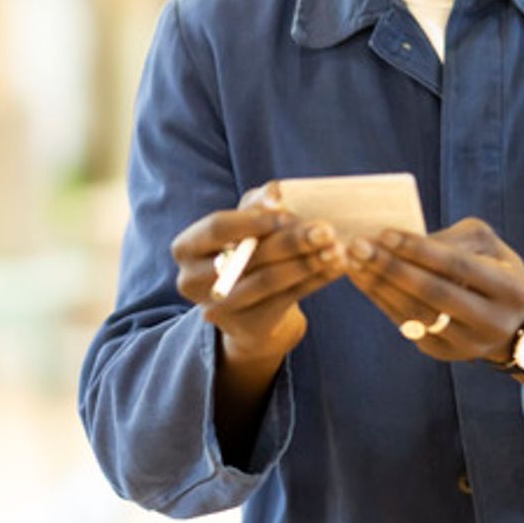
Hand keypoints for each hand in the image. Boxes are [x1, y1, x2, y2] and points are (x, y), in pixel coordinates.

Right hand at [171, 184, 345, 367]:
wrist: (251, 306)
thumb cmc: (247, 249)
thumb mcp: (246, 221)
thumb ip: (258, 203)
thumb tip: (276, 195)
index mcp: (186, 248)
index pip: (217, 228)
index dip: (253, 220)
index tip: (288, 213)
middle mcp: (193, 281)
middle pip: (247, 257)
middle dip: (291, 241)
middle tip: (326, 230)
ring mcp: (219, 309)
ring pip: (268, 281)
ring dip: (308, 263)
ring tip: (337, 249)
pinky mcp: (248, 326)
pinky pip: (287, 299)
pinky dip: (315, 280)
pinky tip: (335, 267)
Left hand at [343, 216, 523, 363]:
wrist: (514, 324)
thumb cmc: (496, 270)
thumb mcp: (489, 247)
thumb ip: (454, 239)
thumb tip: (405, 241)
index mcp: (510, 290)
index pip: (458, 267)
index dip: (420, 250)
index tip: (385, 232)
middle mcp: (491, 322)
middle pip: (433, 294)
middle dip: (391, 268)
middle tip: (357, 247)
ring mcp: (467, 344)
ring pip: (416, 314)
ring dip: (380, 287)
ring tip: (353, 262)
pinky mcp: (444, 354)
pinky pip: (407, 325)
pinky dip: (382, 301)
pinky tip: (363, 280)